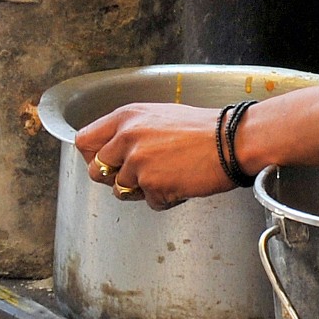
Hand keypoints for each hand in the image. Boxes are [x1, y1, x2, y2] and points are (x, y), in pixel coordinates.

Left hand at [74, 102, 228, 209]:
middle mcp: (127, 138)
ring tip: (169, 175)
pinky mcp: (153, 185)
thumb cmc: (206, 128)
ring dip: (142, 189)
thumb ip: (132, 131)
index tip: (106, 162)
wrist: (234, 141)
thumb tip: (114, 152)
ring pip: (121, 191)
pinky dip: (165, 198)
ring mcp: (138, 163)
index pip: (84, 141)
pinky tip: (182, 182)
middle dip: (115, 178)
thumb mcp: (161, 116)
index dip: (93, 156)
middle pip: (96, 170)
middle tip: (139, 175)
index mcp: (127, 117)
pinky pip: (150, 202)